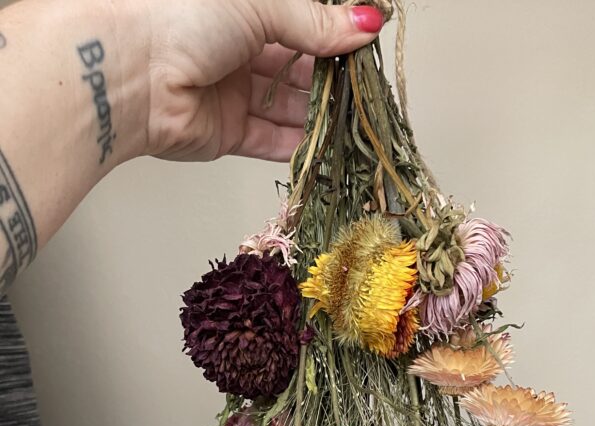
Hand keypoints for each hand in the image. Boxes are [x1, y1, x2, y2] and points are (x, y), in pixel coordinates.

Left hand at [131, 0, 384, 161]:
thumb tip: (364, 23)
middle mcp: (235, 44)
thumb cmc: (179, 15)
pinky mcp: (225, 131)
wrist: (130, 71)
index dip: (334, 32)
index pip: (301, 19)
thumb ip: (316, 20)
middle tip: (364, 87)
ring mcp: (230, 90)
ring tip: (353, 120)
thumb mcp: (262, 2)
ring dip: (319, 113)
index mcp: (241, 5)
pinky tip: (325, 145)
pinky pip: (269, 139)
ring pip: (287, 104)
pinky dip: (298, 143)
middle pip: (297, 65)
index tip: (367, 43)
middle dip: (331, 76)